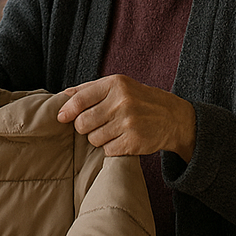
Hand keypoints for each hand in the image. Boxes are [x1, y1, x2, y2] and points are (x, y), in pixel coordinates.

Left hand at [57, 75, 195, 160]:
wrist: (173, 118)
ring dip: (98, 138)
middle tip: (95, 124)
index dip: (67, 111)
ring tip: (112, 131)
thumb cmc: (138, 100)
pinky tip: (121, 139)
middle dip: (84, 127)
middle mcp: (122, 102)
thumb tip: (62, 96)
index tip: (61, 117)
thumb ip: (89, 89)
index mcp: (115, 85)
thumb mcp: (118, 86)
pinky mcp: (134, 141)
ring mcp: (129, 123)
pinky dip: (111, 147)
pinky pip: (107, 150)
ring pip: (93, 139)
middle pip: (82, 123)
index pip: (80, 100)